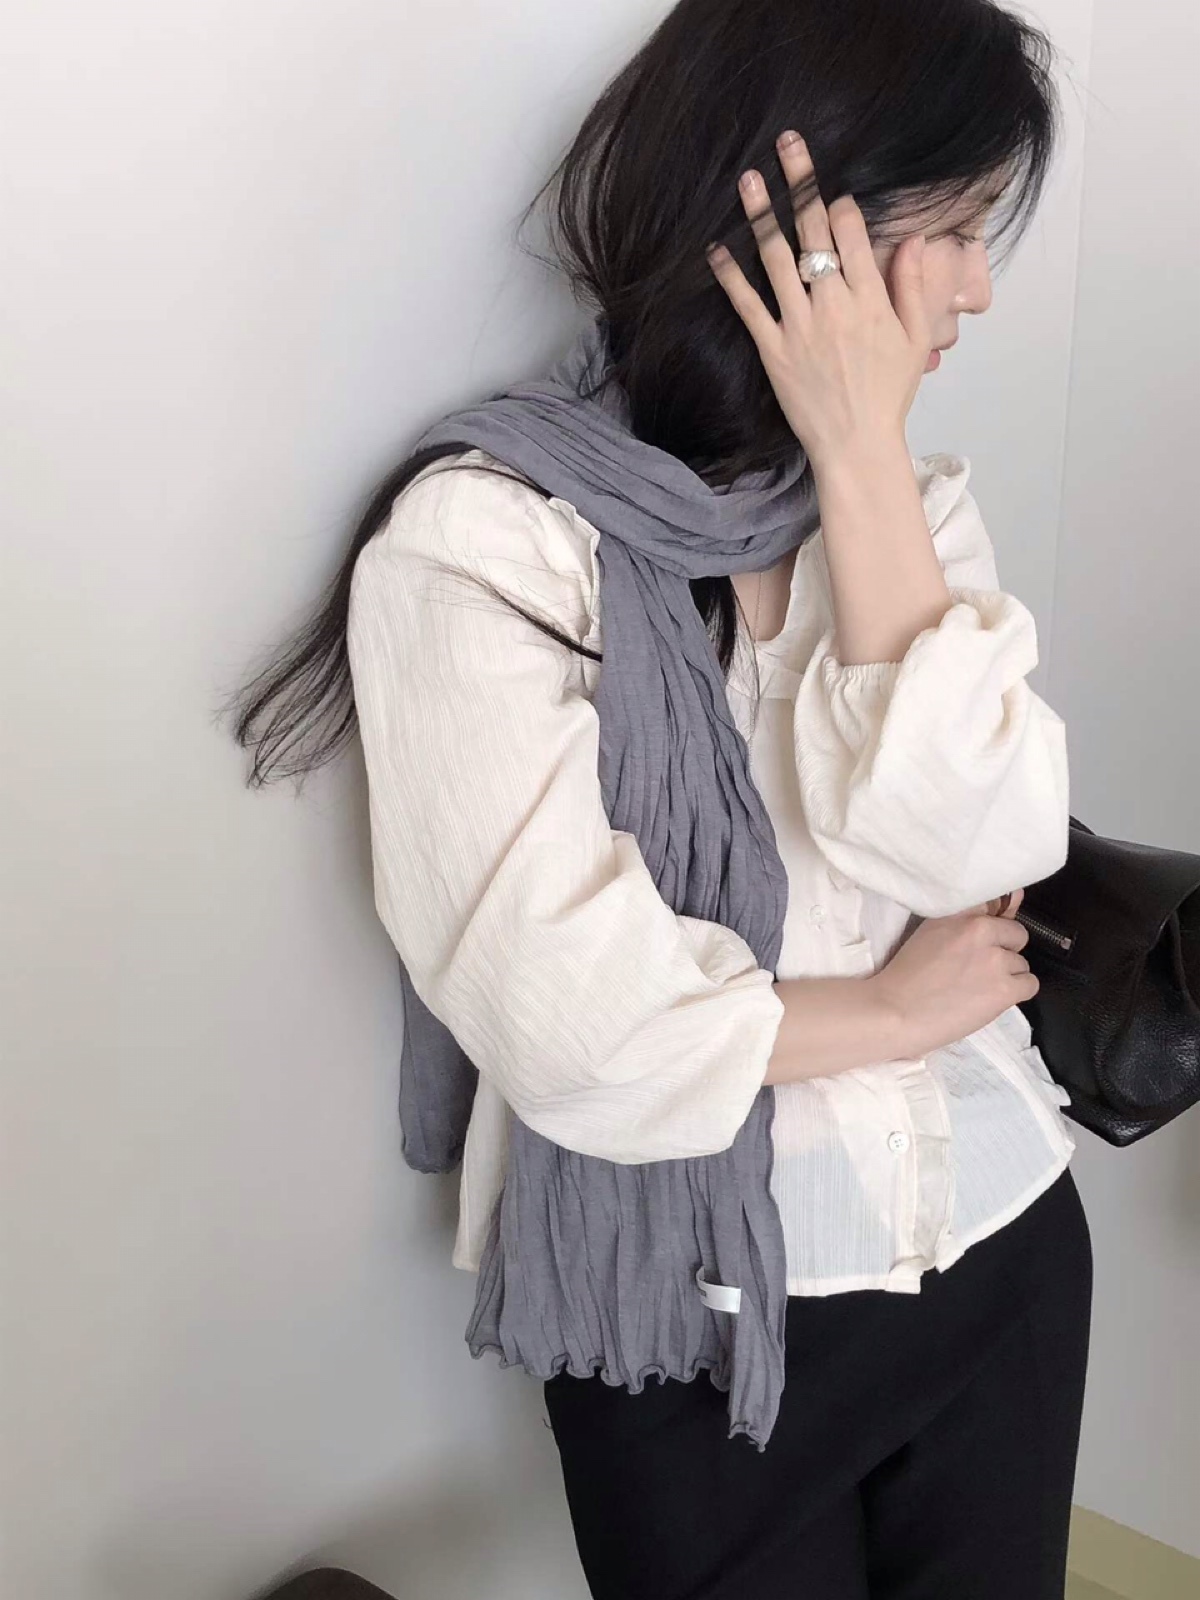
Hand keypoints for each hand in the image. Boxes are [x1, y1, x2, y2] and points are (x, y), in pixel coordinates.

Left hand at [705, 132, 931, 470]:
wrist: (856, 445)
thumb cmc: (889, 394)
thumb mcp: (916, 340)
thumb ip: (915, 286)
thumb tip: (919, 239)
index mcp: (871, 298)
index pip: (853, 233)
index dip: (839, 204)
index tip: (830, 188)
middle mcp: (833, 305)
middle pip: (813, 232)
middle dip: (800, 183)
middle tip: (787, 143)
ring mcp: (799, 327)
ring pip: (776, 260)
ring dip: (761, 215)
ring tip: (747, 180)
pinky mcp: (773, 350)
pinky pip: (748, 306)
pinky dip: (731, 277)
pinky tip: (716, 249)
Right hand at [871, 887, 1036, 1060]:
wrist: (896, 1013)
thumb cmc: (907, 976)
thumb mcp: (931, 933)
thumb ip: (967, 919)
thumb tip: (1013, 898)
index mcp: (960, 913)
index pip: (997, 902)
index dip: (993, 923)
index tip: (985, 936)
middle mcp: (981, 929)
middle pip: (1016, 935)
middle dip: (1003, 951)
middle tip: (977, 969)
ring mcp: (995, 959)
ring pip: (1022, 964)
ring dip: (1006, 975)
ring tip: (977, 988)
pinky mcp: (1005, 988)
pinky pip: (1030, 984)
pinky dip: (1014, 993)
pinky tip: (990, 998)